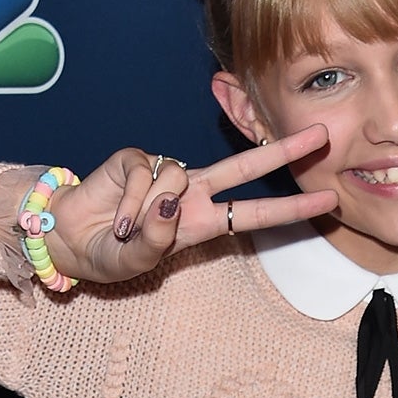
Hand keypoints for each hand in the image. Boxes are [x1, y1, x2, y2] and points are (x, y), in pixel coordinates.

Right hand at [42, 124, 338, 283]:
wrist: (69, 238)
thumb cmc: (111, 254)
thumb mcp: (138, 261)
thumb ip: (158, 238)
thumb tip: (170, 202)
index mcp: (203, 221)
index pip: (255, 212)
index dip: (291, 208)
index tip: (328, 201)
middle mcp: (192, 192)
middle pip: (245, 166)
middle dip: (284, 150)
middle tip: (323, 135)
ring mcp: (166, 173)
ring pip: (178, 178)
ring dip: (148, 212)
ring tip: (124, 229)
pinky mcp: (137, 159)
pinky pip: (145, 176)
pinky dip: (128, 203)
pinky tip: (114, 218)